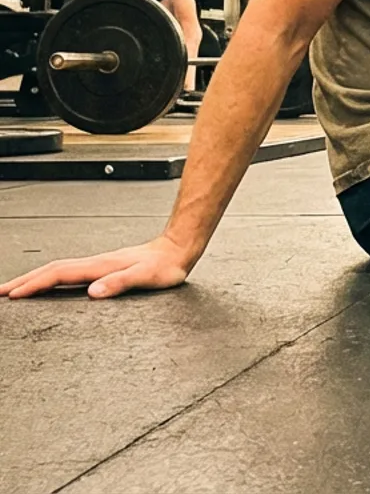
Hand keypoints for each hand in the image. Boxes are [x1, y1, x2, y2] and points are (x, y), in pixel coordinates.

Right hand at [1, 234, 195, 299]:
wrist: (178, 249)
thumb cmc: (166, 266)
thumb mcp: (146, 277)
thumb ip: (120, 284)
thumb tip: (93, 293)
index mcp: (100, 266)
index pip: (59, 274)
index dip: (35, 285)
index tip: (13, 295)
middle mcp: (95, 263)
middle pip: (51, 269)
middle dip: (25, 281)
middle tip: (2, 292)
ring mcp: (98, 264)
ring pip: (58, 269)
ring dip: (35, 278)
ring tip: (16, 288)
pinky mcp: (103, 266)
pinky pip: (69, 271)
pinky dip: (51, 277)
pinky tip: (49, 283)